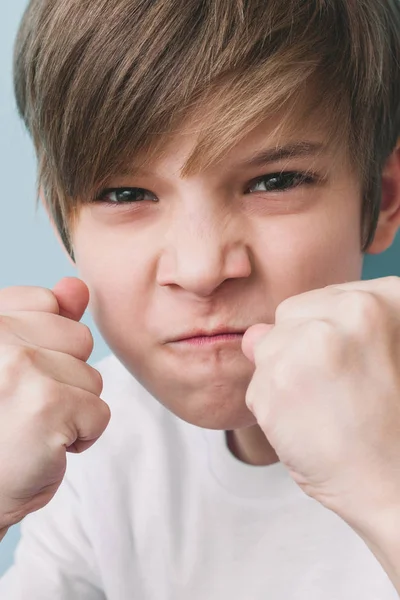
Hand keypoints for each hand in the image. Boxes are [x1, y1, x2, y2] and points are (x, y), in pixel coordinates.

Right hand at [0, 277, 109, 530]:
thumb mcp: (8, 363)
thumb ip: (41, 322)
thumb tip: (78, 287)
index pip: (47, 303)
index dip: (44, 346)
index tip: (14, 377)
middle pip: (78, 339)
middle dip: (63, 376)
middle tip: (21, 407)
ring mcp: (20, 366)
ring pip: (92, 377)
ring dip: (72, 409)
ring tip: (29, 429)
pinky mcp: (47, 405)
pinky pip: (99, 412)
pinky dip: (80, 437)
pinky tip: (42, 449)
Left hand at [241, 276, 399, 525]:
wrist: (397, 487)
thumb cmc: (391, 424)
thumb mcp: (381, 351)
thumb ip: (328, 327)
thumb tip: (256, 333)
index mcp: (381, 300)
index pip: (323, 299)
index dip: (326, 335)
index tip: (343, 365)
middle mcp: (345, 312)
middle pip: (290, 315)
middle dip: (298, 348)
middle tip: (333, 389)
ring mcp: (307, 345)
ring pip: (266, 346)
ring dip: (282, 376)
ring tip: (322, 409)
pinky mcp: (275, 382)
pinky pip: (256, 384)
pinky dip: (271, 407)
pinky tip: (306, 428)